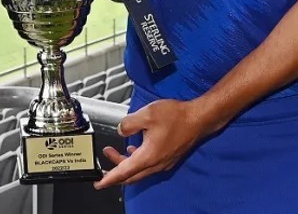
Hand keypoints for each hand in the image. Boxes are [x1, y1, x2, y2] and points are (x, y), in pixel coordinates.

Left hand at [93, 98, 219, 189]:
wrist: (199, 118)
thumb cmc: (177, 116)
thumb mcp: (147, 114)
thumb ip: (129, 123)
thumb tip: (120, 130)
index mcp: (148, 156)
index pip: (123, 172)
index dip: (109, 179)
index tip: (98, 183)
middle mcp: (156, 163)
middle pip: (130, 174)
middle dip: (115, 170)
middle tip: (104, 158)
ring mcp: (163, 162)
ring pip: (139, 170)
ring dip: (125, 162)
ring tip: (115, 150)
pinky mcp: (169, 157)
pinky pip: (148, 164)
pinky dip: (137, 160)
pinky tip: (134, 147)